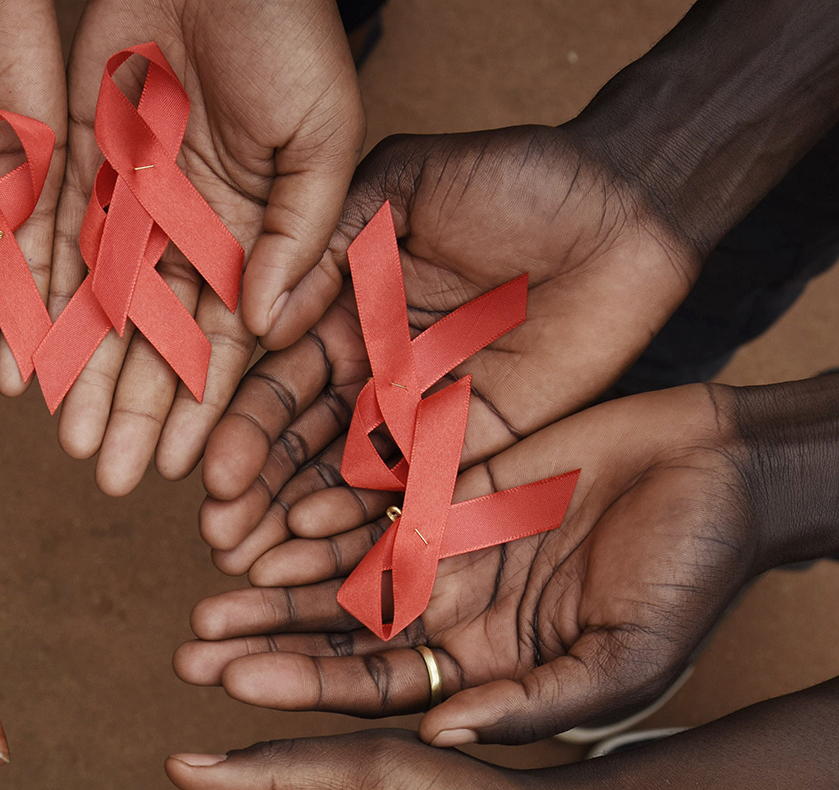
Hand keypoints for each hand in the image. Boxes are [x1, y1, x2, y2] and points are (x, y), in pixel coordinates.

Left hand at [51, 0, 361, 494]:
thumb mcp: (321, 135)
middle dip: (139, 410)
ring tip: (73, 444)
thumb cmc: (289, 30)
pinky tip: (31, 367)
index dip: (209, 404)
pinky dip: (45, 306)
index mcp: (255, 228)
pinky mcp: (80, 165)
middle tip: (117, 480)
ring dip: (89, 377)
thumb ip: (299, 232)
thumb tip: (270, 324)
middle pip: (159, 337)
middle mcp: (191, 225)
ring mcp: (133, 198)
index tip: (193, 470)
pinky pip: (55, 249)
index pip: (230, 336)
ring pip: (103, 307)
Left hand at [183, 382, 752, 738]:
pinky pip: (379, 488)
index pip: (377, 688)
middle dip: (268, 639)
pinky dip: (331, 499)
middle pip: (341, 630)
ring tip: (211, 579)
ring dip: (279, 572)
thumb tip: (441, 737)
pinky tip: (277, 507)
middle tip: (191, 649)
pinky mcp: (458, 473)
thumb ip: (531, 704)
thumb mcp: (621, 663)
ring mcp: (451, 539)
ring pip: (346, 560)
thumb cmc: (694, 581)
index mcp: (483, 667)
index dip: (306, 690)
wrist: (735, 474)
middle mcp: (454, 609)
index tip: (237, 690)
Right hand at [199, 125, 695, 553]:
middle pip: (304, 445)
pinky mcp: (480, 444)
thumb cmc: (520, 176)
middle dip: (260, 494)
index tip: (212, 474)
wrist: (627, 207)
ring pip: (350, 480)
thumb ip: (334, 249)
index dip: (245, 428)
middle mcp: (376, 372)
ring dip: (300, 523)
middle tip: (221, 538)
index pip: (281, 381)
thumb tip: (262, 318)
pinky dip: (376, 521)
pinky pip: (420, 491)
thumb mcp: (408, 188)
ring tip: (257, 564)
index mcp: (348, 312)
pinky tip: (331, 552)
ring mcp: (425, 414)